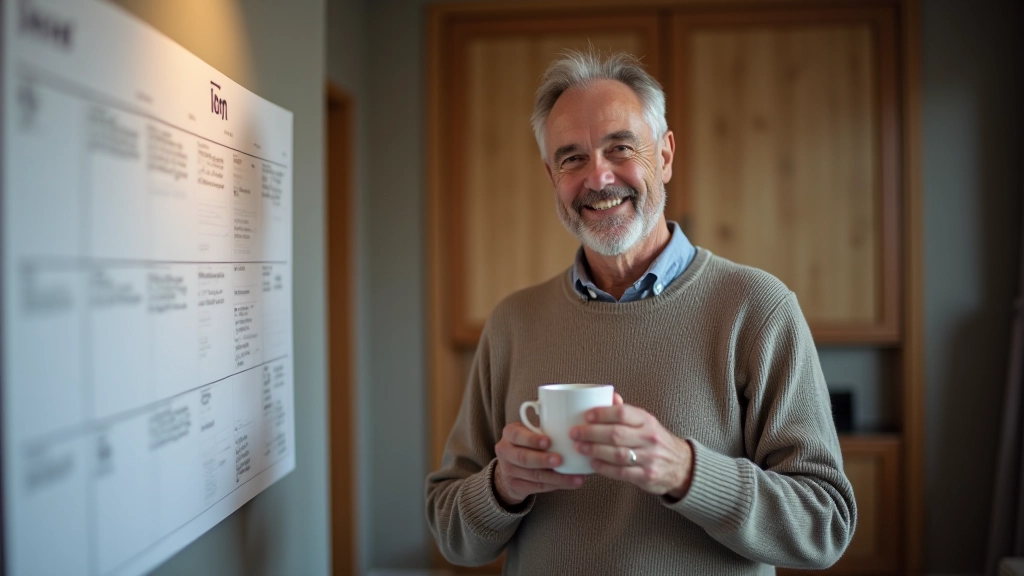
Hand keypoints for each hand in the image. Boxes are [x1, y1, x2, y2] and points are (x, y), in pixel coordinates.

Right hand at [493, 422, 584, 505]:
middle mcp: (505, 452)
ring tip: (575, 477)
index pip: (517, 435)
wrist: (509, 468)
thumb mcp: (528, 433)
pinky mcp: (515, 486)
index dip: (532, 439)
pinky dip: (555, 485)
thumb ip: (543, 430)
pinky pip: (538, 487)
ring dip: (556, 477)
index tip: (548, 441)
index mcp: (509, 434)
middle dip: (543, 460)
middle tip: (560, 460)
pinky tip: (569, 483)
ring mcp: (508, 471)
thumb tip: (574, 429)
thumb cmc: (527, 444)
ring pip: (534, 475)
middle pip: (524, 458)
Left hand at [570, 400, 692, 499]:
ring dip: (595, 450)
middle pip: (616, 434)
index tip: (586, 415)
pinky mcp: (646, 476)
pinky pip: (621, 472)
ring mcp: (649, 458)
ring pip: (617, 454)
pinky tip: (593, 463)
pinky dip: (604, 468)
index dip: (602, 414)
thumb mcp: (646, 422)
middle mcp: (649, 438)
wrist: (681, 466)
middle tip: (575, 433)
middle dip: (591, 433)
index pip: (623, 413)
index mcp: (647, 421)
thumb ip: (626, 411)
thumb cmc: (655, 440)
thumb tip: (608, 396)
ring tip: (579, 448)